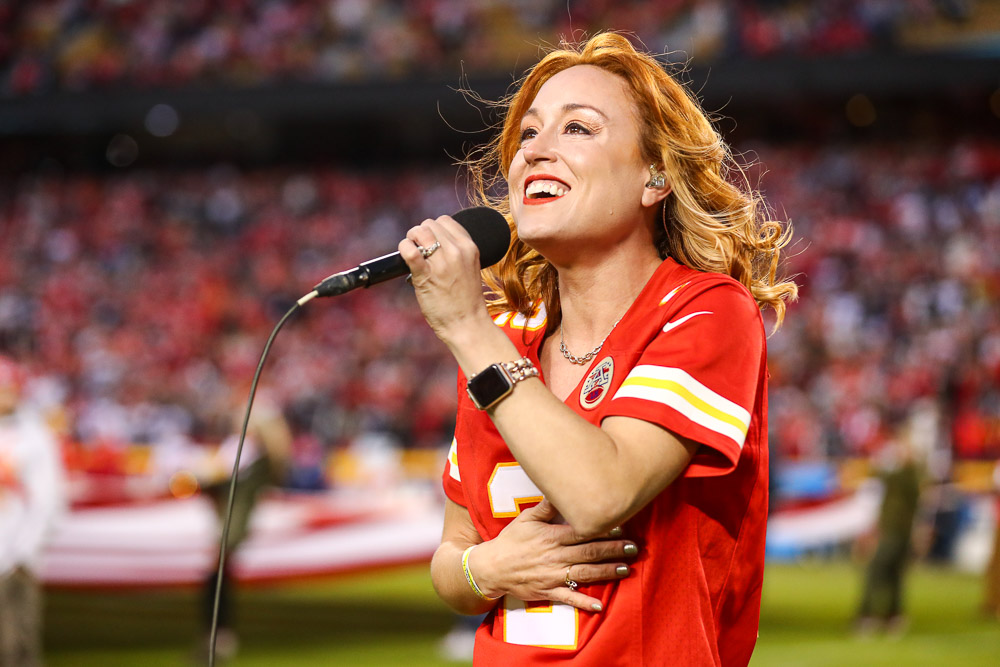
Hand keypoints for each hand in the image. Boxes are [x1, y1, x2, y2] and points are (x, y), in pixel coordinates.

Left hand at [398, 215, 491, 341]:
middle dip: (420, 234)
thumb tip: (431, 241)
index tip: (429, 242)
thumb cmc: (466, 301)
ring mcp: (442, 263)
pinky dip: (403, 249)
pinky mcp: (426, 275)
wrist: (467, 324)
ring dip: (411, 239)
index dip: (433, 229)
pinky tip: (405, 257)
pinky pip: (409, 250)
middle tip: (418, 249)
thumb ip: (455, 252)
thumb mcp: (468, 268)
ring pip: (419, 231)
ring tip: (412, 253)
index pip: (445, 221)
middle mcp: (457, 251)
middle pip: (429, 224)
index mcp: (469, 247)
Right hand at [469, 499, 636, 612]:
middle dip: (613, 550)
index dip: (603, 531)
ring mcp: (553, 576)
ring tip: (626, 569)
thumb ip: (546, 506)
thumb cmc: (511, 541)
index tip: (622, 527)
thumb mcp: (526, 519)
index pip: (582, 533)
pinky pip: (569, 598)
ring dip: (607, 572)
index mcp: (551, 537)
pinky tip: (600, 606)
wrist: (491, 568)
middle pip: (589, 553)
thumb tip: (559, 488)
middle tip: (633, 548)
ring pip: (585, 574)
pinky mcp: (548, 592)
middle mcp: (555, 556)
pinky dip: (584, 602)